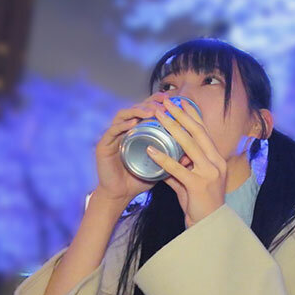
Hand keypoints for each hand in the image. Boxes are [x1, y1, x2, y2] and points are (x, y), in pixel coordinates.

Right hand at [93, 93, 193, 208]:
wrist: (120, 195)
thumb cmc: (139, 179)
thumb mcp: (160, 167)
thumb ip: (172, 160)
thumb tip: (191, 155)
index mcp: (137, 131)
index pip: (147, 110)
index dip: (158, 102)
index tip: (173, 99)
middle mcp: (124, 129)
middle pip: (136, 108)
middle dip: (150, 103)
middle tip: (163, 103)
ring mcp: (113, 136)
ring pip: (124, 115)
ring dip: (138, 111)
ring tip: (152, 112)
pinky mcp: (103, 145)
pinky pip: (113, 130)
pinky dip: (123, 125)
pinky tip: (134, 123)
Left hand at [146, 96, 226, 228]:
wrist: (209, 227)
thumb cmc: (200, 205)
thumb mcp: (189, 182)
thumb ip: (178, 169)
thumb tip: (161, 157)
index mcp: (216, 159)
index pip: (203, 132)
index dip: (192, 116)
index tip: (181, 102)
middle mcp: (215, 163)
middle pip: (197, 133)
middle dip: (181, 115)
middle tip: (167, 102)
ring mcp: (208, 173)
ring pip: (189, 145)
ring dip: (171, 128)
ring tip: (158, 116)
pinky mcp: (198, 185)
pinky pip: (177, 169)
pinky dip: (163, 158)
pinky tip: (151, 149)